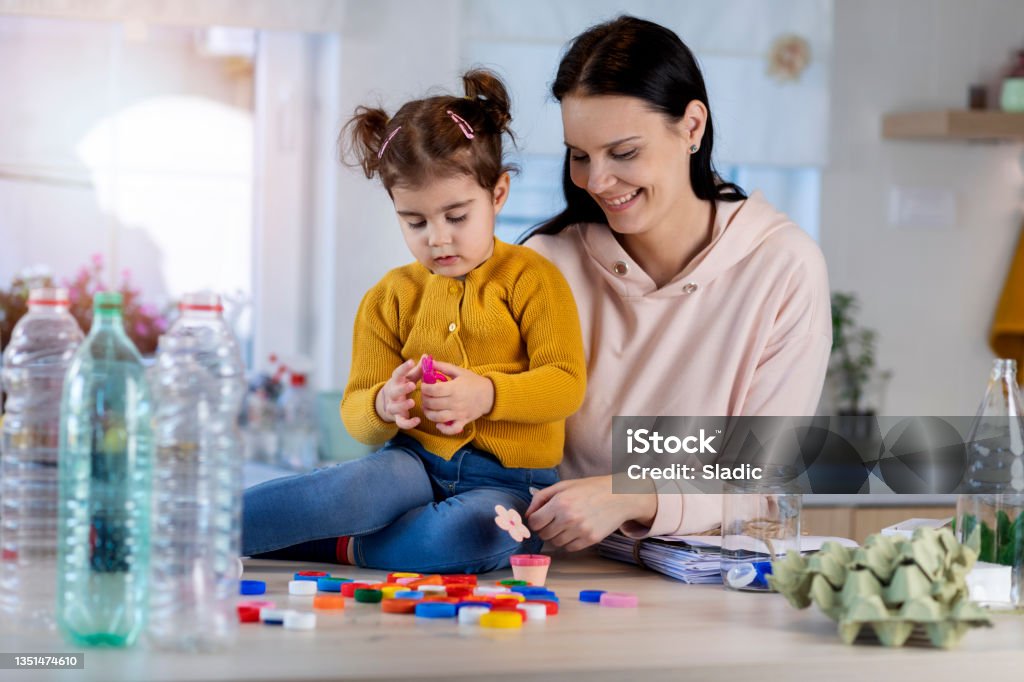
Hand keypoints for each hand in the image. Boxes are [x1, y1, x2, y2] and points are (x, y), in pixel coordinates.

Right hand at [374, 359, 422, 429]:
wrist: (385, 404)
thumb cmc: (401, 387)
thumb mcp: (407, 378)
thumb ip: (417, 369)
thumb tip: (427, 356)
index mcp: (395, 382)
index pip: (397, 374)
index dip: (404, 368)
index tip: (411, 361)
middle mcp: (392, 395)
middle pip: (394, 392)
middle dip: (402, 389)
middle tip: (412, 385)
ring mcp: (393, 407)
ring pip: (395, 407)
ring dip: (403, 405)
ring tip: (412, 402)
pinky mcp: (397, 418)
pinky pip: (401, 422)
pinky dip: (408, 423)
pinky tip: (417, 420)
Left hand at [419, 359, 493, 435]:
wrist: (490, 395)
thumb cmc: (473, 382)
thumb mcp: (459, 371)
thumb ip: (443, 367)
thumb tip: (429, 361)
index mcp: (454, 388)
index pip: (433, 390)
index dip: (424, 388)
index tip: (424, 385)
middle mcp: (455, 402)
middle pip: (433, 404)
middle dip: (424, 400)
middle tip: (424, 396)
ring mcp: (459, 413)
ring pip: (438, 418)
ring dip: (428, 414)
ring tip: (427, 408)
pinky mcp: (462, 422)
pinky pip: (451, 429)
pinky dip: (443, 429)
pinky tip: (438, 424)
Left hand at [525, 475, 657, 551]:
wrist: (619, 495)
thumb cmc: (590, 488)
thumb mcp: (564, 485)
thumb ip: (541, 498)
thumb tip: (527, 515)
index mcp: (560, 502)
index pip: (534, 522)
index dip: (535, 520)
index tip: (540, 517)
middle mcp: (569, 518)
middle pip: (543, 534)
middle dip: (545, 528)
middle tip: (554, 519)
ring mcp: (580, 530)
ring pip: (555, 543)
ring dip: (557, 535)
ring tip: (567, 523)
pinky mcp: (590, 540)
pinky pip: (569, 548)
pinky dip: (569, 541)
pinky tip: (576, 530)